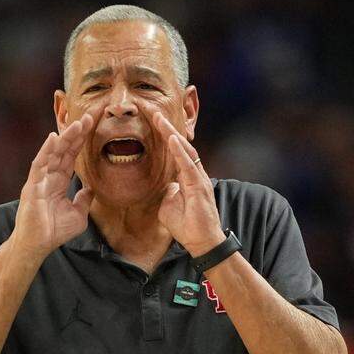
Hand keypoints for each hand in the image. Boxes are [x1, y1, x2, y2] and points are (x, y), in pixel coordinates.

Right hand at [9, 113, 94, 261]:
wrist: (37, 245)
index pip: (72, 156)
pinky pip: (39, 165)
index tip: (93, 124)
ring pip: (53, 153)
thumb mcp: (78, 215)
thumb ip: (84, 200)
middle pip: (64, 150)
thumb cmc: (54, 232)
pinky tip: (54, 138)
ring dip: (65, 138)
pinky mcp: (32, 186)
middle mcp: (49, 176)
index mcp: (59, 181)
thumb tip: (90, 189)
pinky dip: (46, 151)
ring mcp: (39, 179)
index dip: (82, 140)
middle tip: (90, 116)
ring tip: (78, 123)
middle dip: (77, 133)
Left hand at [153, 112, 224, 256]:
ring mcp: (198, 178)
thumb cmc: (187, 226)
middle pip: (180, 144)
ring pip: (185, 149)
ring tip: (159, 118)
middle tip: (153, 111)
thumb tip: (165, 187)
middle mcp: (194, 173)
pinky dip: (179, 151)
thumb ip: (168, 192)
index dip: (164, 135)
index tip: (152, 120)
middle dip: (166, 127)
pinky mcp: (199, 186)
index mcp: (187, 176)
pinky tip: (171, 138)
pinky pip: (188, 164)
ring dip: (171, 133)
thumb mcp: (169, 206)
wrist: (201, 242)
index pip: (174, 151)